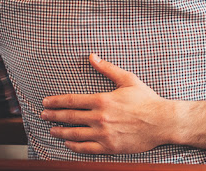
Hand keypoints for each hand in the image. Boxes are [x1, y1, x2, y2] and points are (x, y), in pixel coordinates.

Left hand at [41, 54, 172, 153]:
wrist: (162, 122)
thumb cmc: (146, 100)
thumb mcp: (127, 79)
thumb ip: (107, 68)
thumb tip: (92, 56)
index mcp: (102, 100)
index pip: (72, 101)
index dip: (56, 102)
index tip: (46, 102)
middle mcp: (100, 118)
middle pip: (70, 117)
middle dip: (54, 116)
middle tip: (43, 115)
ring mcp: (104, 134)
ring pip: (75, 134)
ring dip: (61, 132)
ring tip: (52, 130)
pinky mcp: (110, 147)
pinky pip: (87, 148)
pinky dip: (75, 146)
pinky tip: (68, 143)